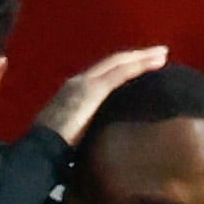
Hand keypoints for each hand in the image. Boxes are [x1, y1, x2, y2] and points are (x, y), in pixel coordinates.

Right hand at [36, 46, 175, 144]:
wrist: (41, 150)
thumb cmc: (53, 150)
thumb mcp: (72, 134)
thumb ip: (86, 129)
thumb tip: (102, 137)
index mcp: (73, 92)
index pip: (102, 74)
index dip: (123, 67)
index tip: (141, 65)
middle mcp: (78, 82)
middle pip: (113, 63)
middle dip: (136, 57)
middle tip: (159, 53)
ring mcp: (85, 84)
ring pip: (119, 63)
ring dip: (142, 58)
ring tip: (162, 55)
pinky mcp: (92, 90)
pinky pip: (120, 73)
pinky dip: (139, 66)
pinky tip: (155, 64)